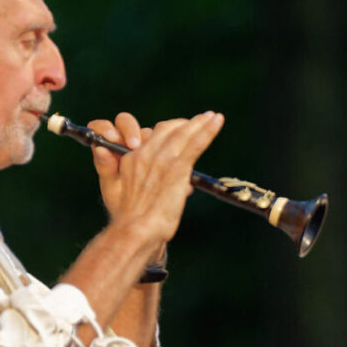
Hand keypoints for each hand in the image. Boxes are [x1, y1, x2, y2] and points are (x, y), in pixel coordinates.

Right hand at [88, 110, 224, 251]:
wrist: (136, 230)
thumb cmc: (133, 221)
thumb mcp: (129, 197)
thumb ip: (154, 187)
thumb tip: (185, 186)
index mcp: (132, 160)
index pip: (153, 137)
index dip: (170, 132)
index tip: (182, 132)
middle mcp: (146, 155)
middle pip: (167, 129)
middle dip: (185, 124)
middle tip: (201, 122)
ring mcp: (162, 160)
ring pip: (183, 133)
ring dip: (200, 123)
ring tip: (213, 116)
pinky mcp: (177, 168)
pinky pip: (195, 143)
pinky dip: (208, 130)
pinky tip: (217, 121)